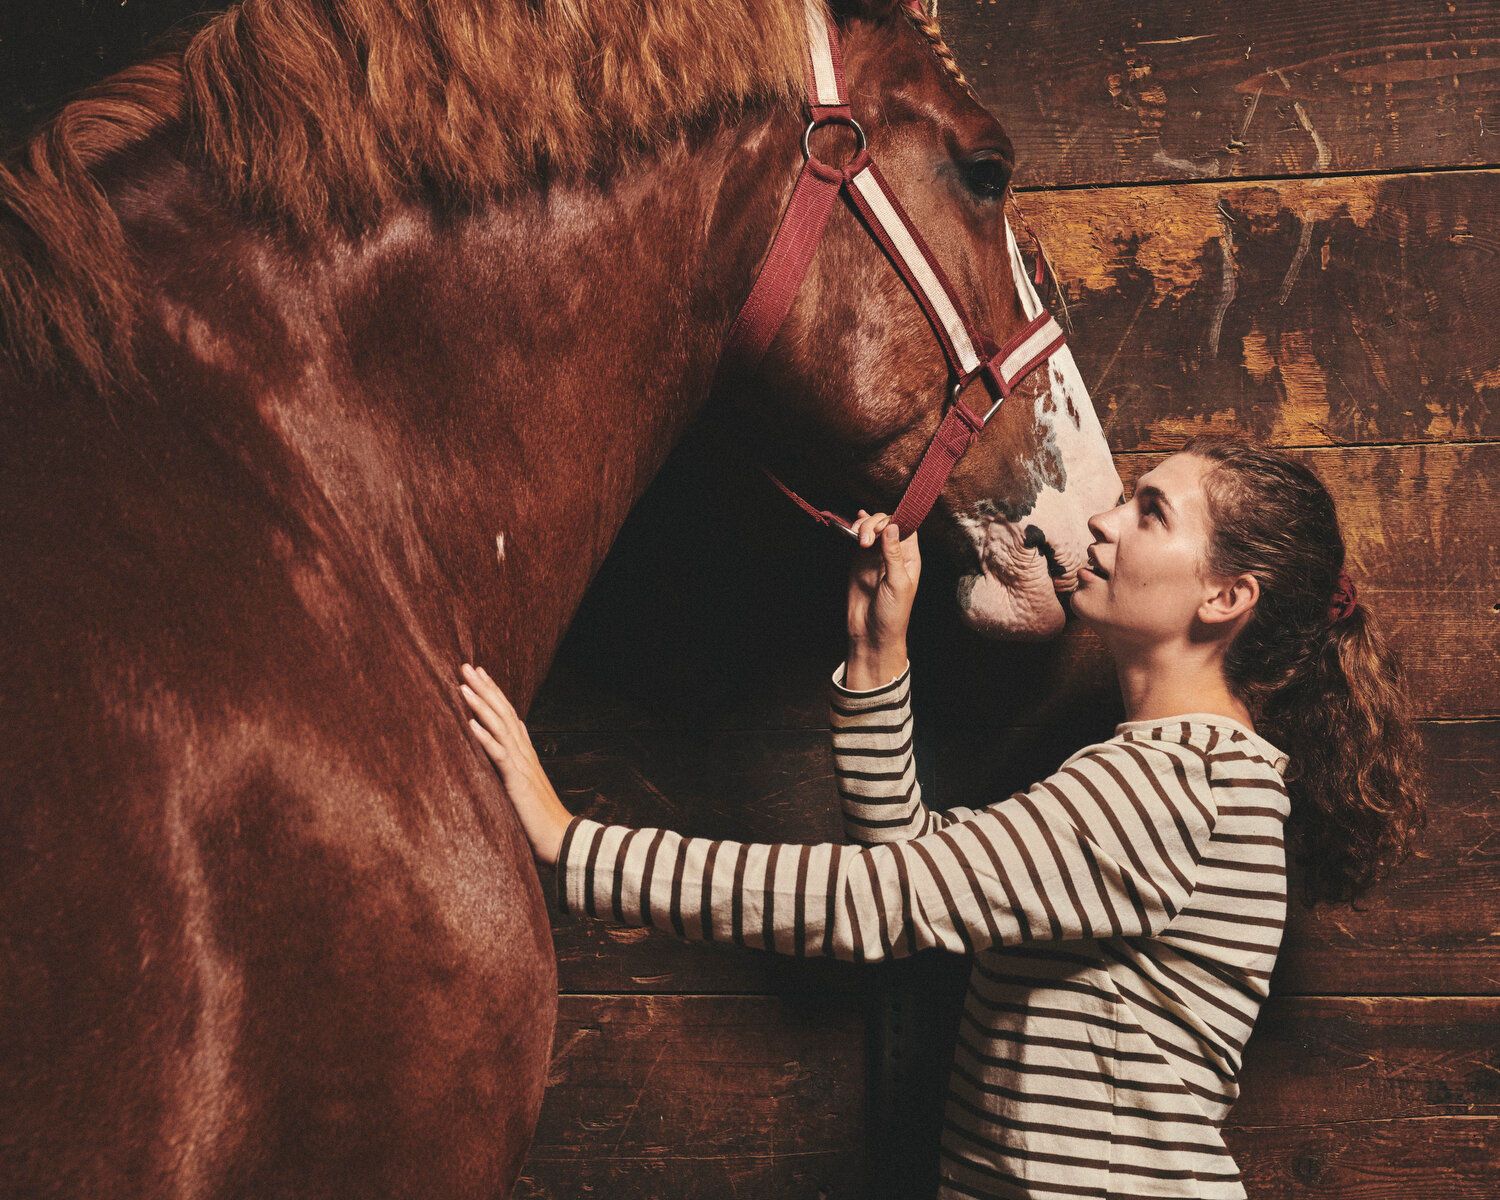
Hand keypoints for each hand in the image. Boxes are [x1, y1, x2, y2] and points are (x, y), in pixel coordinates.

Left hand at [460, 663, 572, 865]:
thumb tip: (514, 741)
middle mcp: (524, 753)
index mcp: (525, 752)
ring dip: (481, 704)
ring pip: (499, 727)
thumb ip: (519, 762)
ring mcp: (522, 765)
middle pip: (503, 712)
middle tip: (466, 665)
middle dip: (484, 688)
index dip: (493, 692)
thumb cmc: (541, 817)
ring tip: (464, 686)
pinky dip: (484, 737)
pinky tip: (470, 723)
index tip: (479, 673)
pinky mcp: (517, 780)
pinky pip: (498, 755)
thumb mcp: (527, 784)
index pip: (508, 714)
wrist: (562, 838)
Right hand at [845, 511, 919, 689]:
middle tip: (865, 540)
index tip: (881, 527)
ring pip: (872, 529)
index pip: (906, 527)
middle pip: (887, 524)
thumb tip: (893, 526)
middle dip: (874, 524)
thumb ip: (894, 554)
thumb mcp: (897, 583)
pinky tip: (855, 520)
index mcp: (910, 558)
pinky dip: (857, 528)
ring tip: (857, 539)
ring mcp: (876, 556)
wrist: (872, 634)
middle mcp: (894, 554)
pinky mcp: (859, 561)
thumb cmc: (892, 613)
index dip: (894, 520)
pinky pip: (859, 539)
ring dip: (863, 527)